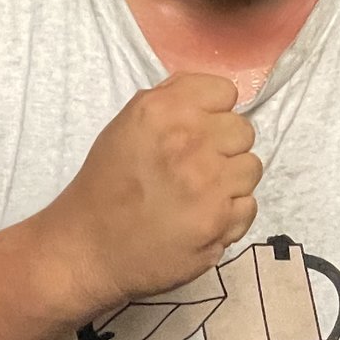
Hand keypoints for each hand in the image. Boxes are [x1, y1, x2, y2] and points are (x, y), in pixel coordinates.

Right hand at [45, 74, 259, 305]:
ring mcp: (208, 184)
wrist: (88, 248)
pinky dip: (229, 213)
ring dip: (230, 180)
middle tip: (196, 166)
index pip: (225, 92)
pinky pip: (248, 205)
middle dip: (223, 146)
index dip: (213, 111)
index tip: (198, 130)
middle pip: (243, 130)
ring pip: (251, 167)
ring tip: (199, 193)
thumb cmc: (106, 183)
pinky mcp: (220, 222)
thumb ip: (170, 100)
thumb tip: (212, 96)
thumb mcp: (126, 124)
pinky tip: (201, 217)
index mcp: (163, 111)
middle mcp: (189, 142)